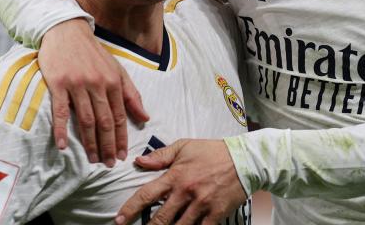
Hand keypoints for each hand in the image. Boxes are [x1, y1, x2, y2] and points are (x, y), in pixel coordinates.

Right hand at [39, 18, 148, 165]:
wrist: (67, 31)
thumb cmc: (92, 53)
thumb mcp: (116, 70)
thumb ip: (131, 94)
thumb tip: (145, 117)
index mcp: (113, 81)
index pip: (120, 115)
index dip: (122, 137)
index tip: (122, 155)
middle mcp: (97, 84)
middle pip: (104, 121)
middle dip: (108, 145)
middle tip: (108, 164)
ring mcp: (77, 85)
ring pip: (86, 119)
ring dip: (90, 142)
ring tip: (93, 159)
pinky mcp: (58, 84)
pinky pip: (60, 111)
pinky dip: (61, 129)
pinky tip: (63, 145)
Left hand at [115, 139, 246, 224]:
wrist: (244, 160)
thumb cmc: (212, 152)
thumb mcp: (184, 147)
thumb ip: (160, 155)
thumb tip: (139, 161)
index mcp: (175, 175)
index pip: (146, 194)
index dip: (130, 209)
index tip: (119, 220)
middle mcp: (186, 192)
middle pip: (160, 218)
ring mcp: (201, 205)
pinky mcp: (216, 214)